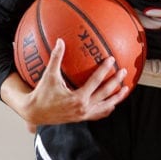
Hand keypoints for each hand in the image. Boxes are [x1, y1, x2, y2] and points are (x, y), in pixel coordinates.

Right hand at [10, 39, 129, 132]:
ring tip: (126, 89)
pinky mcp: (82, 118)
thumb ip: (56, 58)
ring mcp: (84, 115)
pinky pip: (98, 114)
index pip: (95, 82)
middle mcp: (83, 108)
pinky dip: (107, 108)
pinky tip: (112, 103)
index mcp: (77, 98)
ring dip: (116, 98)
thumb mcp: (49, 75)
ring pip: (105, 107)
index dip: (105, 70)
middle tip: (124, 71)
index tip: (112, 60)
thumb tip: (60, 41)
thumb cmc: (41, 93)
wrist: (34, 113)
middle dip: (116, 82)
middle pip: (105, 94)